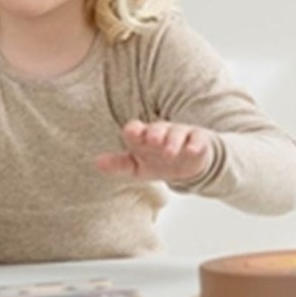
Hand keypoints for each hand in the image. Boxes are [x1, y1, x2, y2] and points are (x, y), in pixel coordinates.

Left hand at [97, 119, 213, 184]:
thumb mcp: (136, 167)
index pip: (136, 129)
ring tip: (169, 152)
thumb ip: (118, 165)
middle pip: (158, 128)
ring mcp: (180, 135)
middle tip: (151, 140)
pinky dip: (195, 144)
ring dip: (173, 140)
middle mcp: (162, 132)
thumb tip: (97, 163)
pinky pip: (197, 139)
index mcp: (144, 136)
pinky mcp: (198, 141)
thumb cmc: (157, 162)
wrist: (187, 167)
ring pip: (177, 133)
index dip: (134, 130)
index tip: (132, 133)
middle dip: (155, 133)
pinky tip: (191, 150)